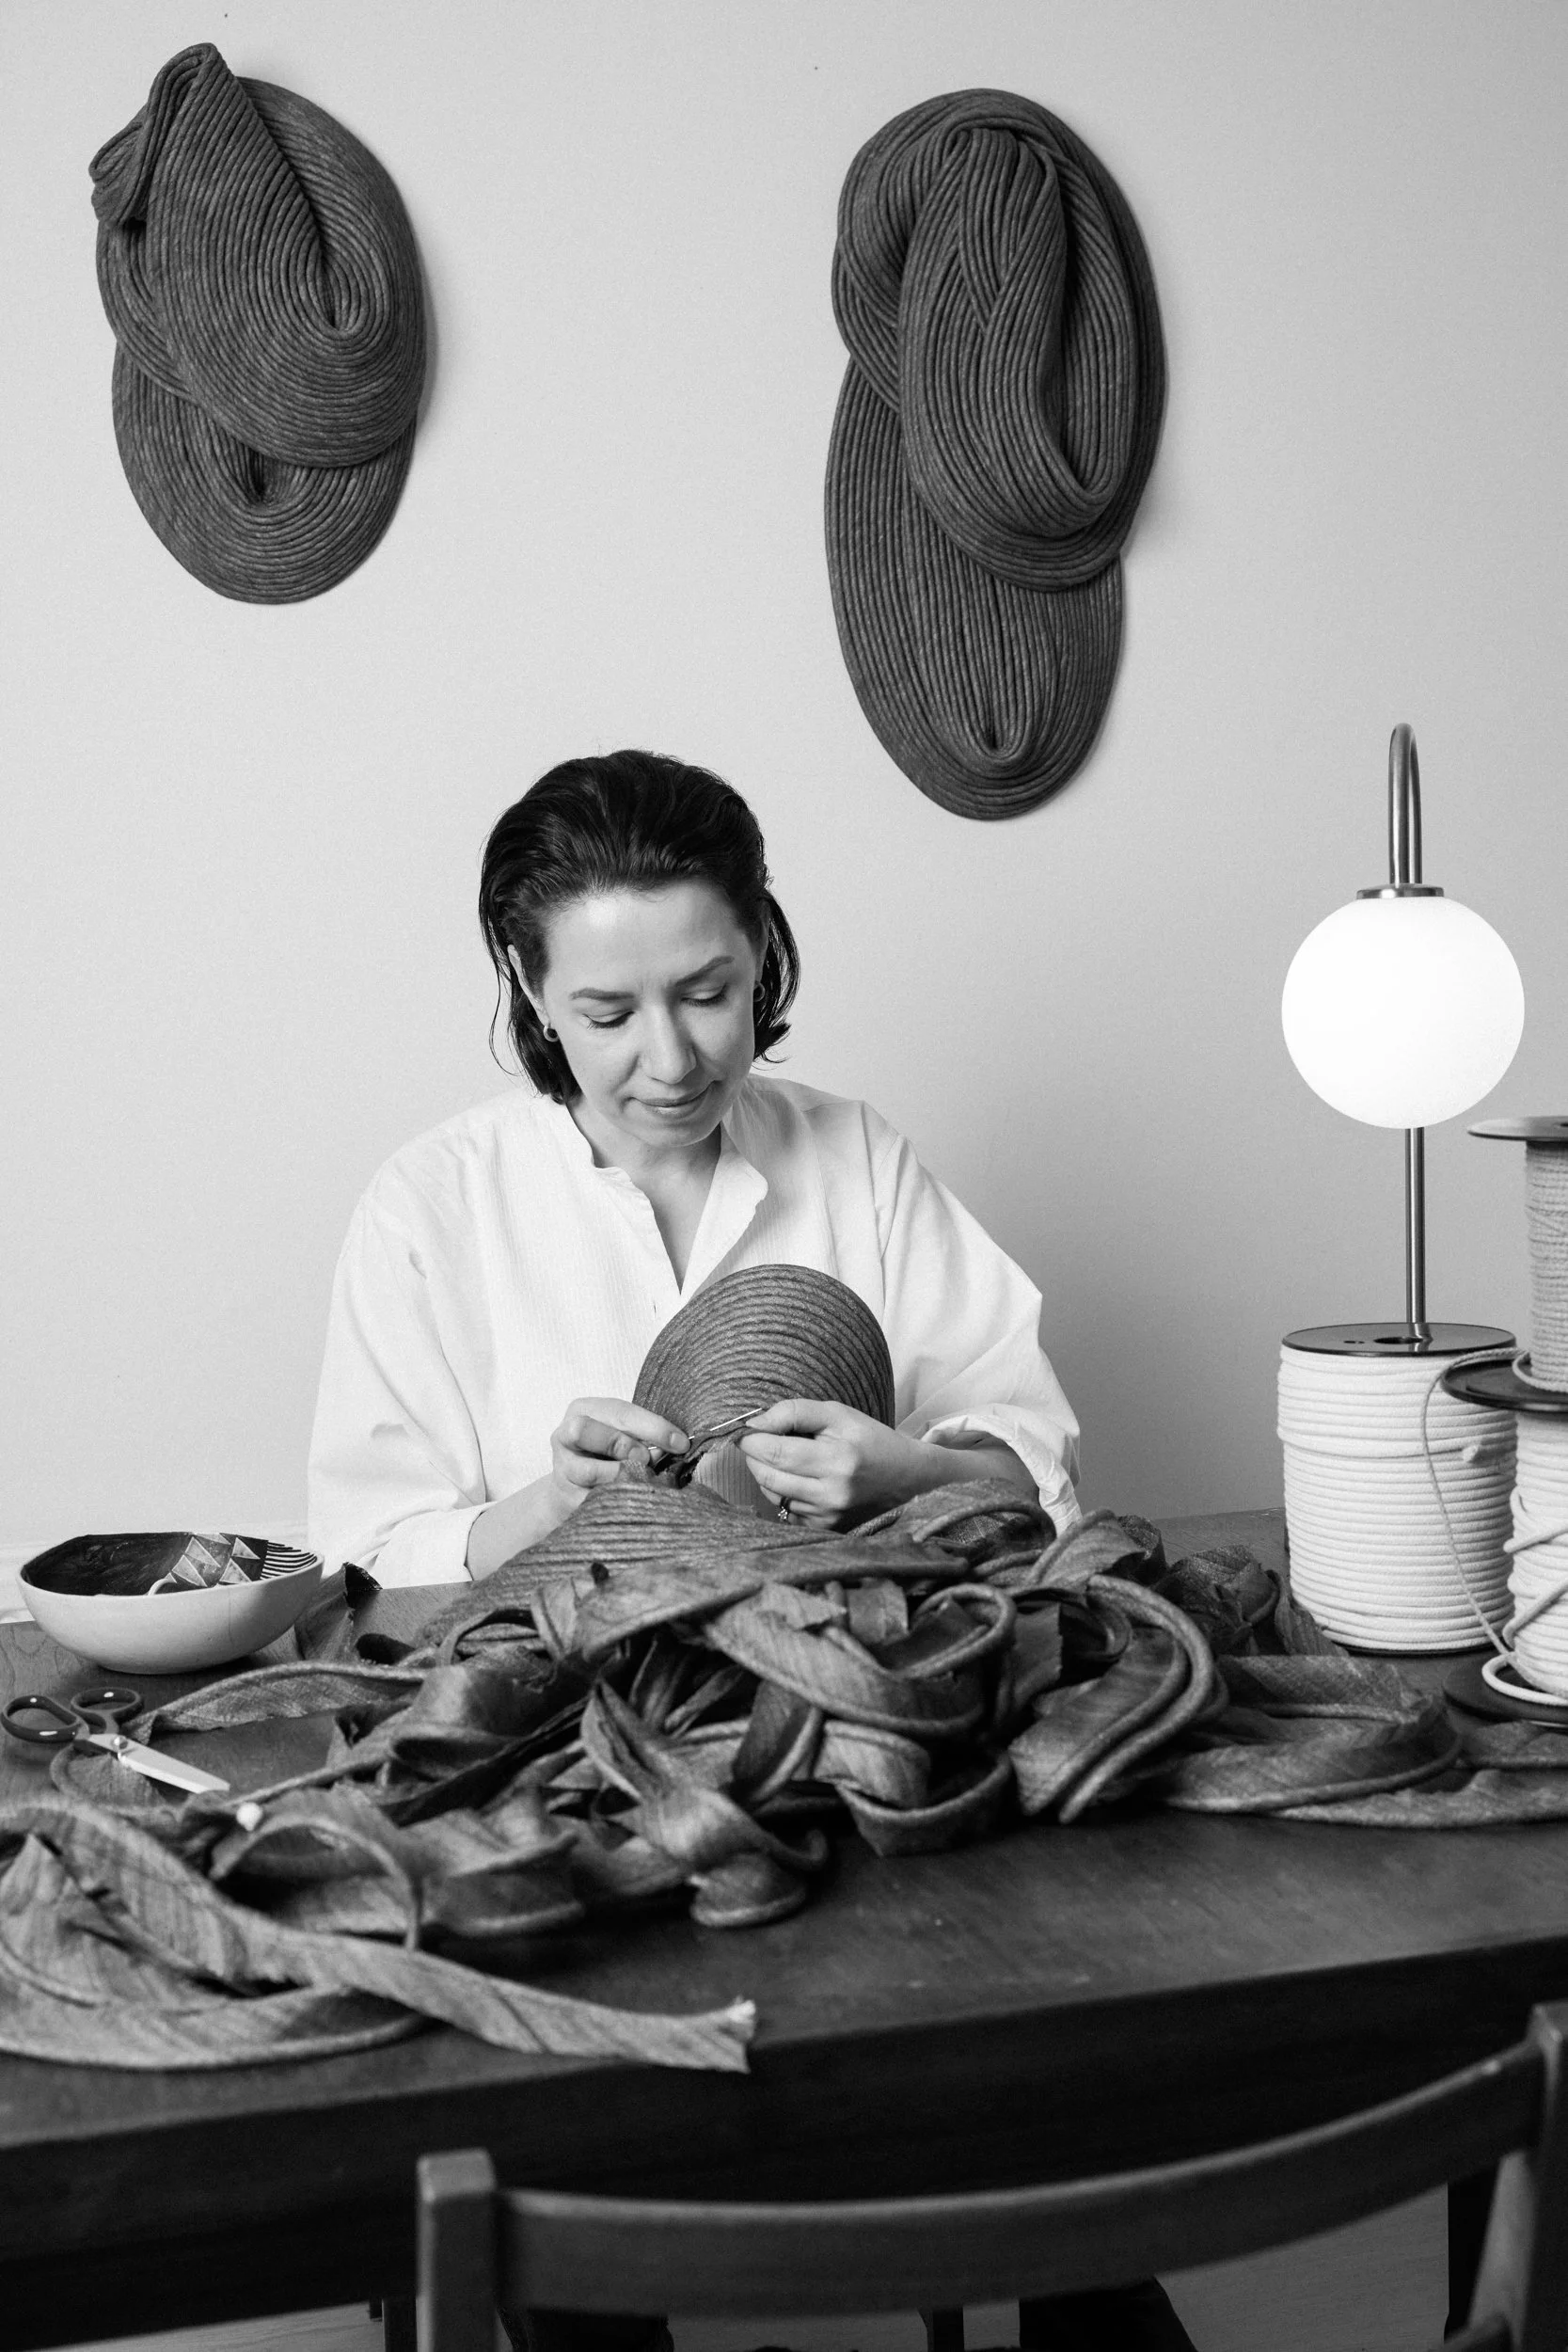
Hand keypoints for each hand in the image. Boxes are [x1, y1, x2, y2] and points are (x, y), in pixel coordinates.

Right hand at [549, 1397, 688, 1511]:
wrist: (576, 1488)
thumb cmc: (608, 1454)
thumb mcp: (625, 1434)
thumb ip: (645, 1436)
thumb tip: (676, 1446)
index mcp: (583, 1410)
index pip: (619, 1412)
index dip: (653, 1427)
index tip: (680, 1443)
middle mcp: (564, 1435)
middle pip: (585, 1430)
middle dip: (622, 1444)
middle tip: (646, 1459)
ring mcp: (562, 1468)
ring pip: (589, 1471)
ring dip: (621, 1475)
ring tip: (639, 1479)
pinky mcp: (565, 1497)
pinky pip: (593, 1500)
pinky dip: (617, 1499)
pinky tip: (630, 1498)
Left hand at [738, 1400, 926, 1529]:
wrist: (905, 1476)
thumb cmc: (868, 1439)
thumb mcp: (836, 1413)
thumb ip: (793, 1412)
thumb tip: (753, 1423)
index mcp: (837, 1460)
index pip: (775, 1452)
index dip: (751, 1440)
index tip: (745, 1431)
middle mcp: (832, 1493)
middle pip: (768, 1476)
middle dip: (753, 1456)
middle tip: (758, 1441)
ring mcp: (828, 1516)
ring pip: (773, 1494)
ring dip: (766, 1473)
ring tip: (784, 1457)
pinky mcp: (825, 1528)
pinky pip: (785, 1509)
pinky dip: (782, 1491)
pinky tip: (798, 1478)